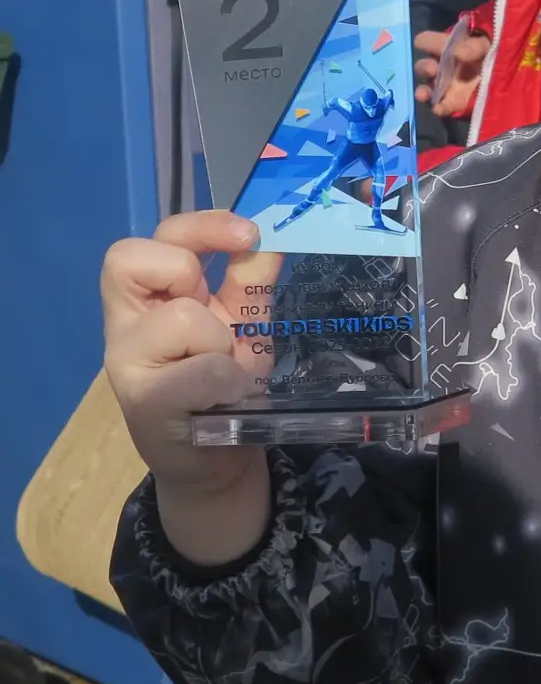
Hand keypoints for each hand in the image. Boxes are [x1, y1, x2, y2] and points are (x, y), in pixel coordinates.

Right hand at [102, 212, 280, 560]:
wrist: (218, 457)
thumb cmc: (225, 383)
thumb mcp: (245, 322)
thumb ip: (251, 278)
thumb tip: (272, 232)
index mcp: (150, 296)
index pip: (154, 237)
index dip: (201, 225)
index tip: (249, 233)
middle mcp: (125, 324)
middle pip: (128, 258)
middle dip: (189, 273)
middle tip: (217, 307)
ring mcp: (125, 363)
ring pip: (181, 317)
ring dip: (221, 342)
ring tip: (223, 371)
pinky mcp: (142, 402)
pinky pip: (203, 370)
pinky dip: (228, 381)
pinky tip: (224, 398)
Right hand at [415, 26, 490, 115]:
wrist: (510, 77)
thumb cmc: (495, 53)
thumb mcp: (489, 44)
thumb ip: (475, 46)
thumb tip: (457, 53)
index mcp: (448, 48)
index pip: (427, 41)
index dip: (426, 43)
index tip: (431, 46)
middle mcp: (443, 66)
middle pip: (422, 66)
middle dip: (424, 67)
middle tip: (434, 69)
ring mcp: (446, 86)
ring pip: (426, 88)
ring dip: (423, 91)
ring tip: (424, 94)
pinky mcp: (454, 103)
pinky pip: (441, 106)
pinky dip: (438, 108)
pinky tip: (439, 109)